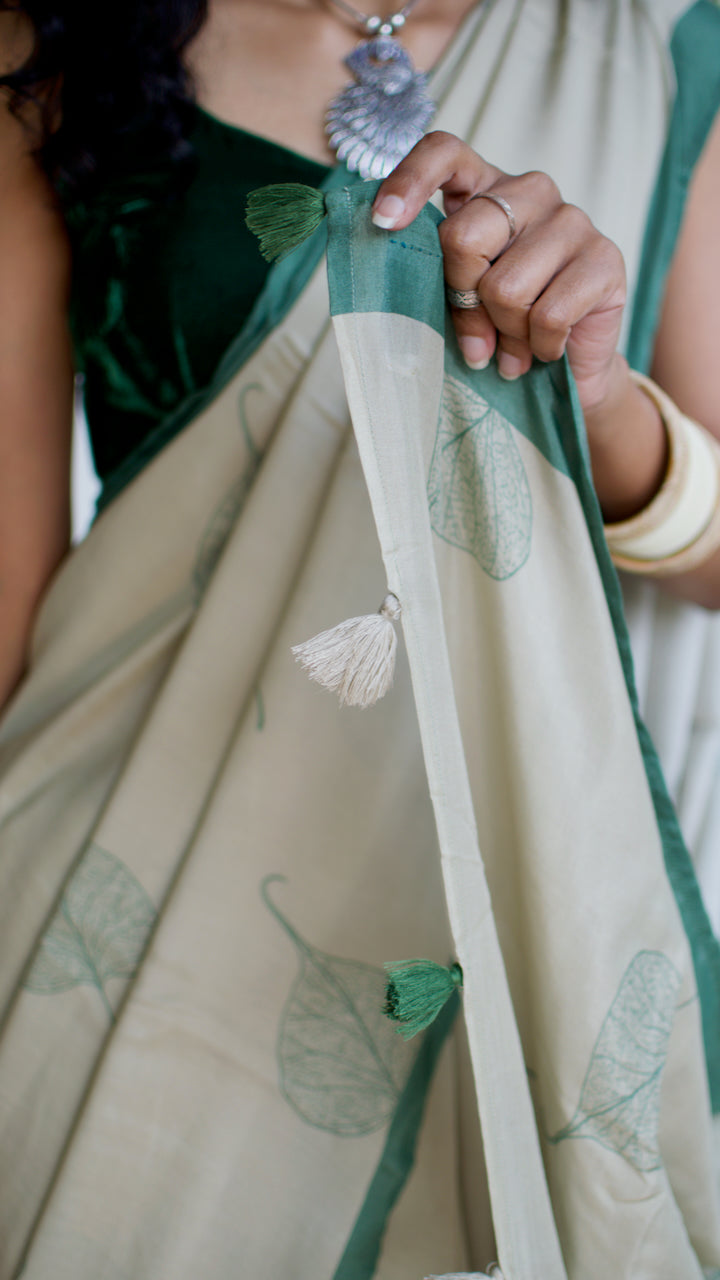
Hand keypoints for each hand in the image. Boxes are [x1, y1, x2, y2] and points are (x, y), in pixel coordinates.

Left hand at [371, 132, 626, 414]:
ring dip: (506, 335)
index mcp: (484, 188)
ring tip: (517, 347)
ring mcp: (572, 220)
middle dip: (463, 301)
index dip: (409, 180)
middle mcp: (529, 191)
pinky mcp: (605, 258)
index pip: (443, 152)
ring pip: (506, 288)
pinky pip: (548, 316)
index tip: (383, 221)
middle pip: (464, 238)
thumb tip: (413, 299)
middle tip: (478, 338)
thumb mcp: (463, 298)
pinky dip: (539, 347)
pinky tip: (547, 349)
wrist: (571, 365)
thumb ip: (442, 282)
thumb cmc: (506, 325)